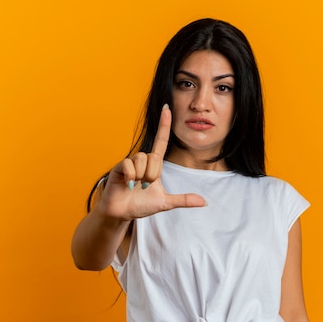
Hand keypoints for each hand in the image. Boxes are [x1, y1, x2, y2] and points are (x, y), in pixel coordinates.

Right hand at [97, 105, 205, 220]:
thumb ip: (183, 200)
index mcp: (154, 164)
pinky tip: (127, 184)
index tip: (167, 108)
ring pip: (141, 160)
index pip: (161, 141)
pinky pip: (128, 164)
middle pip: (153, 157)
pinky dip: (130, 176)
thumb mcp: (165, 202)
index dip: (164, 125)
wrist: (122, 213)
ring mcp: (129, 163)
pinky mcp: (118, 167)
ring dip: (141, 177)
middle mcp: (142, 160)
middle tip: (145, 186)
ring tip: (135, 186)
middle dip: (152, 175)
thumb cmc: (140, 205)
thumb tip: (204, 202)